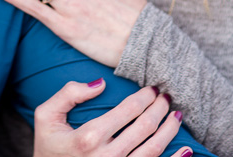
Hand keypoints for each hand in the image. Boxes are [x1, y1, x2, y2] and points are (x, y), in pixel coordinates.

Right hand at [33, 80, 189, 156]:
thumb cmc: (48, 147)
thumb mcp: (46, 116)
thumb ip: (68, 94)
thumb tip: (100, 84)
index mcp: (88, 137)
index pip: (128, 110)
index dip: (144, 96)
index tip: (152, 88)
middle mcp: (106, 156)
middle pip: (145, 127)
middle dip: (160, 108)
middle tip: (166, 97)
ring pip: (154, 149)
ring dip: (170, 129)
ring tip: (177, 115)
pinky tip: (187, 149)